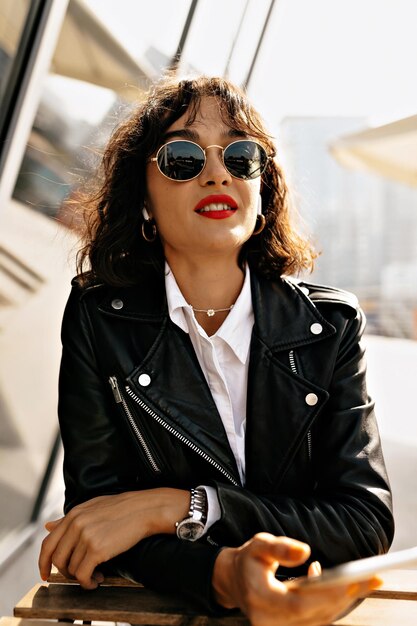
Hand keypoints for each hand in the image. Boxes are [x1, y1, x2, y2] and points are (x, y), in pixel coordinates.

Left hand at [39, 488, 188, 588]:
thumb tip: (48, 526)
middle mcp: (76, 525)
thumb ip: (69, 519)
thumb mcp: (92, 508)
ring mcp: (86, 536)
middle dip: (65, 572)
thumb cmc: (122, 508)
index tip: (45, 573)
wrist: (145, 509)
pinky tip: (98, 580)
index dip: (43, 562)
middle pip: (57, 559)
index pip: (48, 543)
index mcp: (73, 515)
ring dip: (81, 578)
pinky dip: (88, 583)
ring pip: (71, 569)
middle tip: (78, 575)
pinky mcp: (97, 549)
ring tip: (95, 575)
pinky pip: (83, 575)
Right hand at [212, 533, 380, 625]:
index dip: (325, 595)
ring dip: (343, 601)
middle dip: (344, 597)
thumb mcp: (259, 545)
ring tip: (364, 580)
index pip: (298, 604)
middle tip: (370, 579)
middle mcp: (269, 621)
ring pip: (319, 620)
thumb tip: (305, 552)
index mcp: (260, 598)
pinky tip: (337, 584)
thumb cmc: (249, 561)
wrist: (234, 581)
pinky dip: (332, 604)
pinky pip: (316, 620)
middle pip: (315, 615)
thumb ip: (280, 548)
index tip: (349, 582)